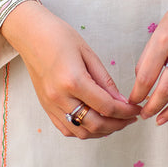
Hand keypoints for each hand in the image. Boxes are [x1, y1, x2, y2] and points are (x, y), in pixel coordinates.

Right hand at [1, 1, 139, 138]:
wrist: (31, 34)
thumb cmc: (59, 36)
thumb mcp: (87, 53)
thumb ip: (104, 80)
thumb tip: (121, 101)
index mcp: (73, 80)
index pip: (106, 106)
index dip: (125, 112)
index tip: (136, 109)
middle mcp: (60, 97)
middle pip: (95, 124)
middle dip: (117, 125)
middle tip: (130, 118)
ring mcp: (51, 104)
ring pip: (81, 132)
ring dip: (101, 131)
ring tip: (115, 122)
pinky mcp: (45, 107)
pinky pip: (66, 129)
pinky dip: (83, 131)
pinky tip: (94, 122)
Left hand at [129, 0, 167, 123]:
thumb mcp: (159, 30)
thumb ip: (149, 56)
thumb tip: (141, 84)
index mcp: (165, 38)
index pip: (147, 75)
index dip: (138, 94)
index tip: (133, 102)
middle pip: (167, 87)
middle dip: (153, 107)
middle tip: (146, 115)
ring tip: (162, 119)